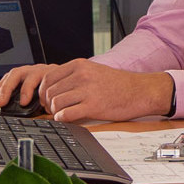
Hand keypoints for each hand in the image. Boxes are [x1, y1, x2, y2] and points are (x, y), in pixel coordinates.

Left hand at [0, 60, 173, 122]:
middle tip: (53, 110)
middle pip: (50, 92)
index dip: (43, 92)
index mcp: (79, 65)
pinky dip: (62, 119)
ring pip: (56, 103)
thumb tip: (53, 88)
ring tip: (63, 114)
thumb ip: (74, 76)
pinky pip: (67, 114)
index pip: (48, 78)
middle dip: (48, 104)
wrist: (140, 91)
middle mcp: (81, 75)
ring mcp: (87, 90)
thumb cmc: (118, 84)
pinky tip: (67, 118)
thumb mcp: (94, 70)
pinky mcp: (93, 106)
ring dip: (55, 112)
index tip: (47, 99)